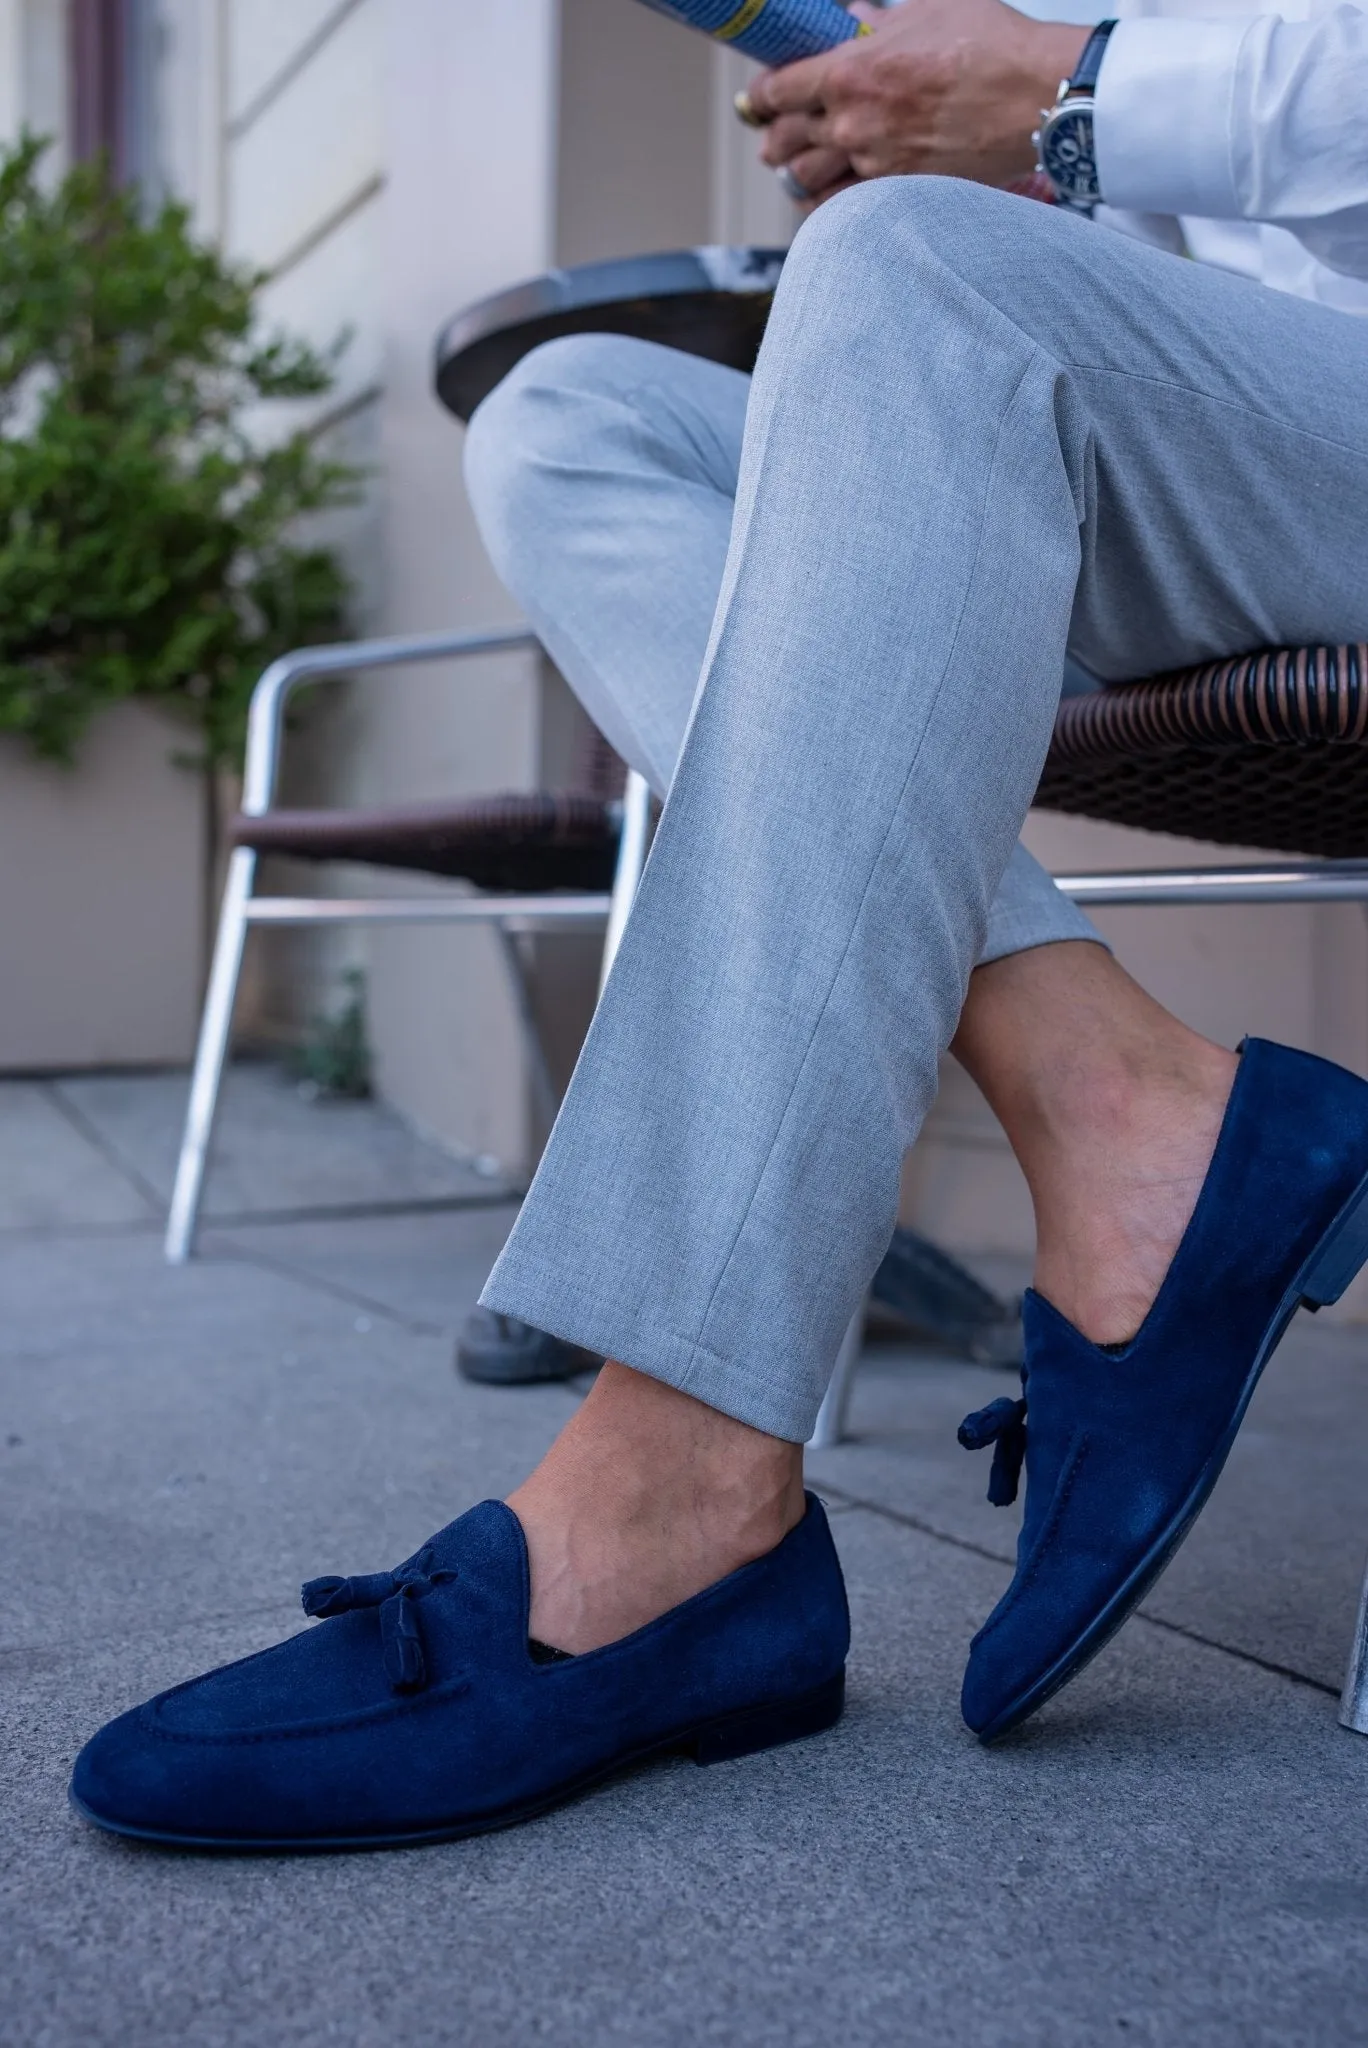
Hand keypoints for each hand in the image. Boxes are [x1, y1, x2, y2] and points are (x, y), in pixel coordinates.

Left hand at [749, 0, 1089, 197]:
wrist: (1034, 96)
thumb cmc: (988, 43)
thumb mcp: (927, 10)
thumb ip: (878, 21)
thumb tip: (853, 18)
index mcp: (850, 71)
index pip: (780, 89)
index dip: (762, 95)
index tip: (757, 100)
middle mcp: (852, 122)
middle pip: (786, 138)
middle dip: (773, 135)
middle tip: (770, 136)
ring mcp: (873, 163)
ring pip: (808, 177)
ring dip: (795, 171)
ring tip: (792, 168)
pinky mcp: (899, 192)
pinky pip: (842, 206)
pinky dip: (824, 203)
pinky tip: (820, 200)